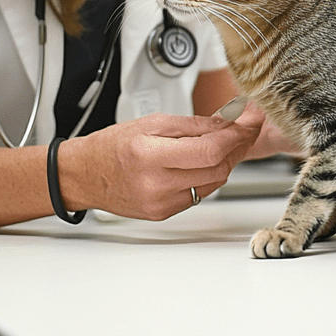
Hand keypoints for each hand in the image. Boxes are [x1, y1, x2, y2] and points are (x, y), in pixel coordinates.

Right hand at [59, 112, 260, 219]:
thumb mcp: (152, 122)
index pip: (209, 150)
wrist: (85, 175)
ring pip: (214, 183)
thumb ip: (194, 124)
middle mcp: (157, 185)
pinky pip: (200, 193)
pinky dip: (209, 175)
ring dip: (226, 161)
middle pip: (217, 169)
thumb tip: (227, 122)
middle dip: (237, 147)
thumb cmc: (112, 146)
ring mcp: (162, 203)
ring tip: (228, 141)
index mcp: (150, 155)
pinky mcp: (165, 213)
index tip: (250, 121)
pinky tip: (207, 161)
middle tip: (246, 128)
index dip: (236, 135)